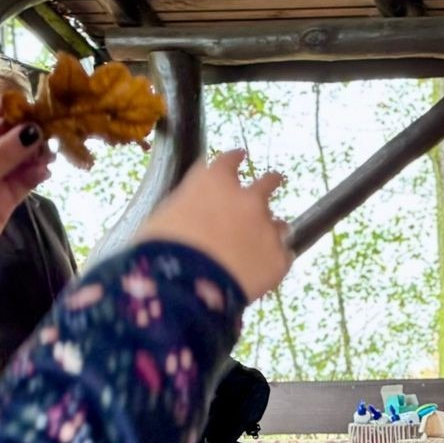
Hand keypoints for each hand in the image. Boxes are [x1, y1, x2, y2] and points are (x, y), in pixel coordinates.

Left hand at [0, 89, 50, 272]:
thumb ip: (3, 153)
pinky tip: (45, 172)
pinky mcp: (2, 197)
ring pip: (19, 154)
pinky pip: (24, 178)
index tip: (35, 109)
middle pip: (5, 130)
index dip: (8, 105)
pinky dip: (36, 173)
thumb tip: (34, 128)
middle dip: (29, 129)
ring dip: (36, 152)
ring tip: (50, 155)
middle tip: (54, 131)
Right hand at [134, 149, 292, 300]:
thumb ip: (186, 209)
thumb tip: (190, 216)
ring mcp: (267, 228)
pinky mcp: (279, 258)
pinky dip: (275, 259)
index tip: (240, 155)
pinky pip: (283, 255)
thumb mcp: (164, 219)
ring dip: (271, 228)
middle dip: (270, 181)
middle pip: (267, 183)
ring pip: (279, 223)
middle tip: (275, 179)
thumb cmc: (160, 251)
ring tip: (267, 239)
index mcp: (213, 182)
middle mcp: (247, 199)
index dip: (234, 159)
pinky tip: (267, 268)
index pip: (229, 161)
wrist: (185, 287)